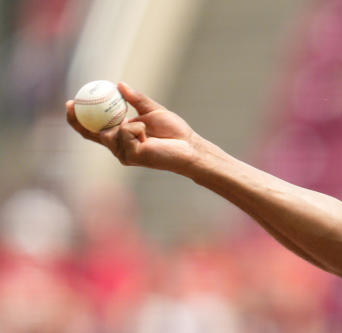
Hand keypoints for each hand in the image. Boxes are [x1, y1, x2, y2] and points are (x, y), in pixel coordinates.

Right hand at [66, 82, 198, 173]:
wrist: (189, 146)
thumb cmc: (174, 132)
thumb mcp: (152, 110)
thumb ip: (135, 99)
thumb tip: (120, 85)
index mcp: (120, 135)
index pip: (93, 128)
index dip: (78, 118)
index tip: (71, 102)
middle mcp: (118, 146)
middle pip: (91, 133)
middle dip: (77, 120)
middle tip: (71, 104)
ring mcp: (123, 153)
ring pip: (110, 133)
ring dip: (127, 124)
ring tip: (146, 128)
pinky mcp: (131, 156)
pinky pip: (125, 135)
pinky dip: (137, 129)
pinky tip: (148, 136)